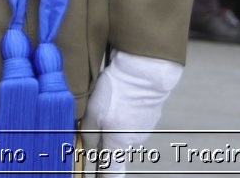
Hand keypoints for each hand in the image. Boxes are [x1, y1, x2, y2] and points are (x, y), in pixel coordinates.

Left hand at [82, 51, 182, 174]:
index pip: (113, 174)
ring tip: (109, 99)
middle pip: (115, 146)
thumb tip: (89, 149)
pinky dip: (126, 109)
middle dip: (104, 136)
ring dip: (115, 119)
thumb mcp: (93, 115)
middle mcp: (134, 141)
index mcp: (118, 145)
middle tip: (96, 116)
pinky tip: (121, 94)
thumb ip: (89, 136)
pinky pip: (133, 116)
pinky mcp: (151, 114)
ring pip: (124, 129)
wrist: (145, 71)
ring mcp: (145, 127)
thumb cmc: (118, 93)